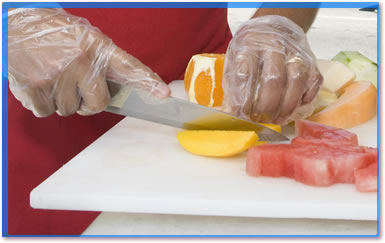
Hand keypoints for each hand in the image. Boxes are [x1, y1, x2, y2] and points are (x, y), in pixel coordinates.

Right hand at [8, 8, 169, 116]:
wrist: (12, 24)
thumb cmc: (51, 34)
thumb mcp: (83, 38)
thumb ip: (101, 61)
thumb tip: (116, 90)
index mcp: (95, 45)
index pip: (128, 66)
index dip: (147, 81)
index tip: (164, 94)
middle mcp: (80, 60)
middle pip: (97, 104)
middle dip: (89, 103)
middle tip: (76, 87)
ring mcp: (56, 74)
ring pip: (69, 110)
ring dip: (62, 100)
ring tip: (51, 76)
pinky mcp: (34, 87)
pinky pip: (46, 112)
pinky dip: (42, 103)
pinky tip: (37, 82)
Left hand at [222, 15, 322, 123]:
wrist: (273, 29)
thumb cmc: (251, 52)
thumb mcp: (234, 64)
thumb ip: (233, 88)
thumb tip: (230, 115)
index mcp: (249, 44)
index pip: (246, 74)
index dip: (244, 99)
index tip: (241, 114)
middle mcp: (274, 45)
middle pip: (274, 79)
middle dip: (267, 106)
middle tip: (261, 119)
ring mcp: (295, 51)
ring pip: (296, 80)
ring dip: (287, 106)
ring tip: (277, 119)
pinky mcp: (311, 60)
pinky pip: (314, 82)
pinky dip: (305, 98)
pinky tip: (293, 108)